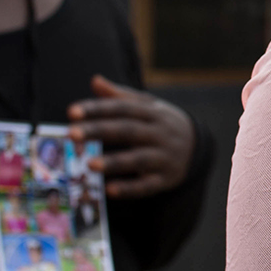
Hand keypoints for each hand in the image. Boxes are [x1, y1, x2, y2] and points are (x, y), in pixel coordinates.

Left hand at [68, 75, 196, 199]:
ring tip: (89, 164)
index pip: (123, 108)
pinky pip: (147, 185)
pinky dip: (129, 188)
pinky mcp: (165, 179)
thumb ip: (120, 96)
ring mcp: (164, 157)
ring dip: (114, 162)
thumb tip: (95, 80)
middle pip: (127, 130)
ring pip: (138, 159)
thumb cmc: (161, 124)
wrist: (198, 146)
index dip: (98, 109)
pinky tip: (109, 190)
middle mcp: (159, 133)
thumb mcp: (147, 106)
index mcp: (153, 113)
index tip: (72, 112)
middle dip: (99, 131)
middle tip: (71, 133)